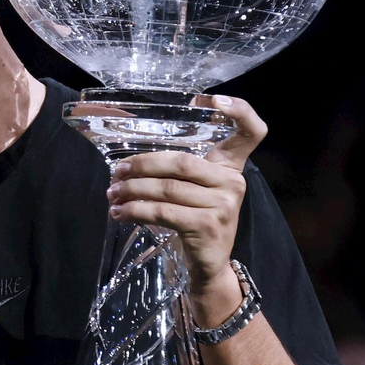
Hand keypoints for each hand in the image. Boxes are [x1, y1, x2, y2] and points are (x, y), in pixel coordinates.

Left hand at [105, 95, 267, 318]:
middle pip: (182, 161)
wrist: (208, 266)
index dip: (237, 109)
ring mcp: (224, 204)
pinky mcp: (208, 225)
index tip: (208, 99)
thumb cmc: (194, 220)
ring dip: (132, 190)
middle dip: (143, 165)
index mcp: (231, 166)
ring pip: (167, 188)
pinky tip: (120, 212)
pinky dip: (136, 211)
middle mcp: (233, 182)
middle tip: (117, 173)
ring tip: (112, 194)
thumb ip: (175, 168)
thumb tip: (125, 157)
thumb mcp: (192, 190)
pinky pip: (163, 211)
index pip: (251, 131)